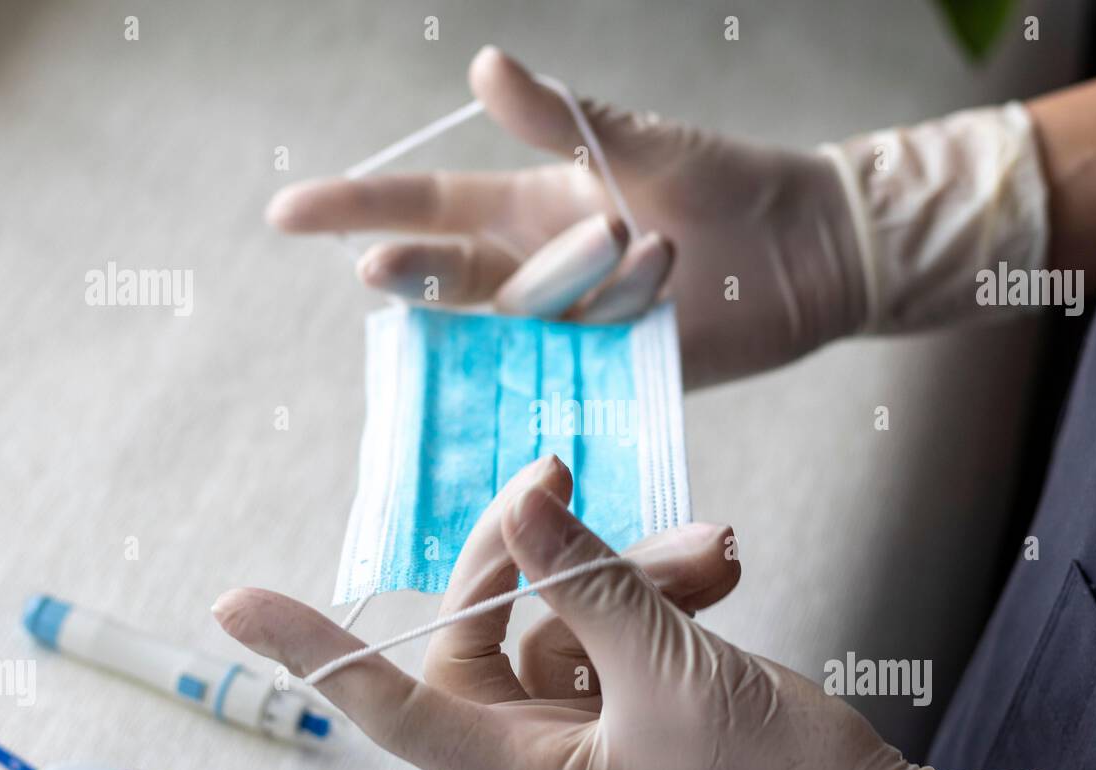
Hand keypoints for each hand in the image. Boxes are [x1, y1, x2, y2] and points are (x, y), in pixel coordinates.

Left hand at [213, 457, 937, 769]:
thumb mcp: (677, 672)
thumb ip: (590, 582)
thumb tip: (520, 502)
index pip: (392, 708)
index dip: (314, 652)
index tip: (239, 606)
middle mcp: (546, 760)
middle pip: (486, 634)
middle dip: (533, 556)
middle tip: (561, 476)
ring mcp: (591, 733)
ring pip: (565, 619)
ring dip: (630, 569)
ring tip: (713, 552)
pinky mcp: (635, 706)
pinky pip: (615, 629)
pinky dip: (658, 590)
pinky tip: (717, 568)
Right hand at [265, 47, 866, 386]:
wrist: (807, 252)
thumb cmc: (723, 185)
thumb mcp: (644, 145)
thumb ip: (564, 121)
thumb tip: (483, 62)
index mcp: (528, 209)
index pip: (426, 209)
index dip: (357, 210)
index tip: (288, 214)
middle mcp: (535, 273)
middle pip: (453, 279)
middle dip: (414, 274)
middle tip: (380, 269)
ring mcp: (569, 329)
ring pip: (518, 330)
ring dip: (551, 302)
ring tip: (633, 263)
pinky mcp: (611, 374)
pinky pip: (568, 381)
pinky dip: (565, 376)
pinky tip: (572, 372)